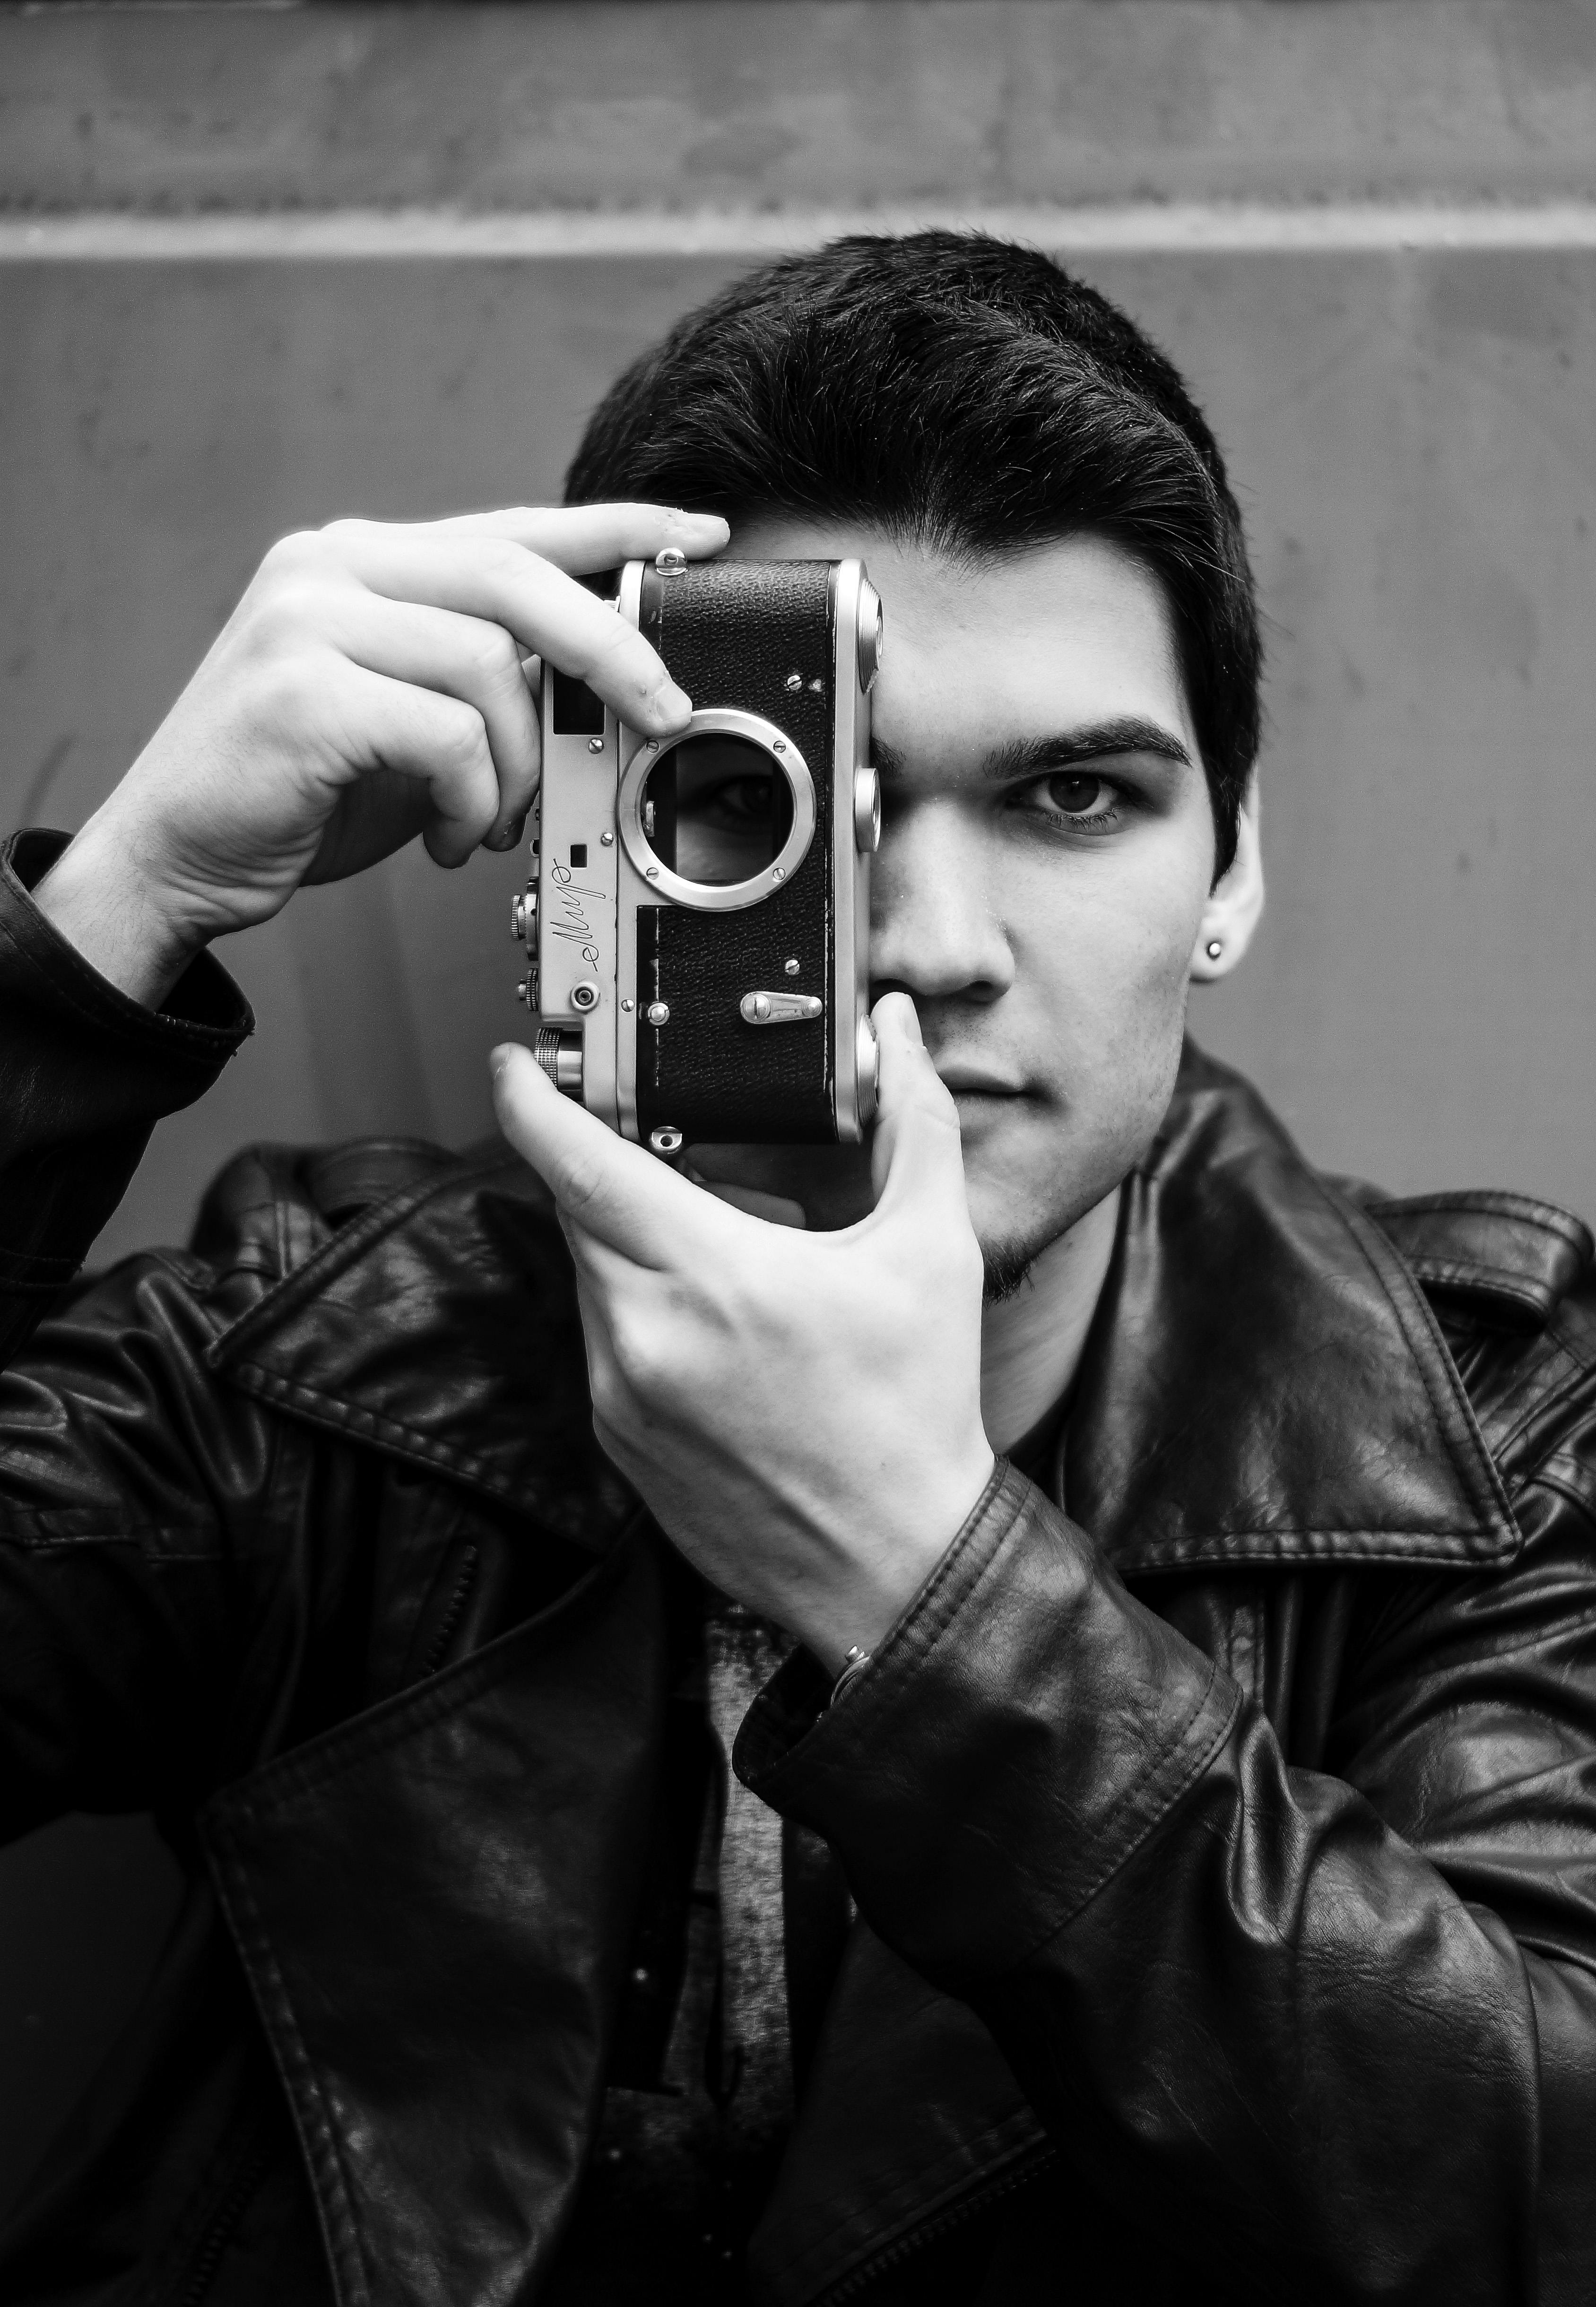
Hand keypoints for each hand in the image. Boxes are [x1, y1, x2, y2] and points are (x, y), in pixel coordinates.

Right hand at [34, 503, 726, 1003]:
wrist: (177, 855)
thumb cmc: (298, 791)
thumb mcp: (410, 723)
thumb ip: (485, 684)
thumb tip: (598, 689)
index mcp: (362, 558)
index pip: (514, 526)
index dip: (618, 531)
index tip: (698, 539)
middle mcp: (331, 565)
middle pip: (516, 579)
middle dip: (610, 651)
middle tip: (661, 713)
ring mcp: (308, 620)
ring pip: (486, 664)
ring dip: (520, 762)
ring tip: (498, 820)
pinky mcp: (302, 693)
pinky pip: (444, 733)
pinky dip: (471, 798)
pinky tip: (453, 838)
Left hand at [490, 995, 996, 1671]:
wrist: (898, 1565)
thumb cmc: (917, 1409)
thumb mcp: (934, 1253)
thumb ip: (914, 1123)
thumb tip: (900, 1027)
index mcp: (715, 1278)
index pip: (583, 1167)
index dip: (533, 1106)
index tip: (513, 1067)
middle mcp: (648, 1337)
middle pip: (579, 1214)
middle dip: (602, 1168)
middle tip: (644, 1140)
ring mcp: (621, 1399)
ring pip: (590, 1281)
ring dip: (627, 1245)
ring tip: (711, 1248)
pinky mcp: (618, 1445)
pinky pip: (602, 1347)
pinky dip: (637, 1314)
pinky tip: (709, 1328)